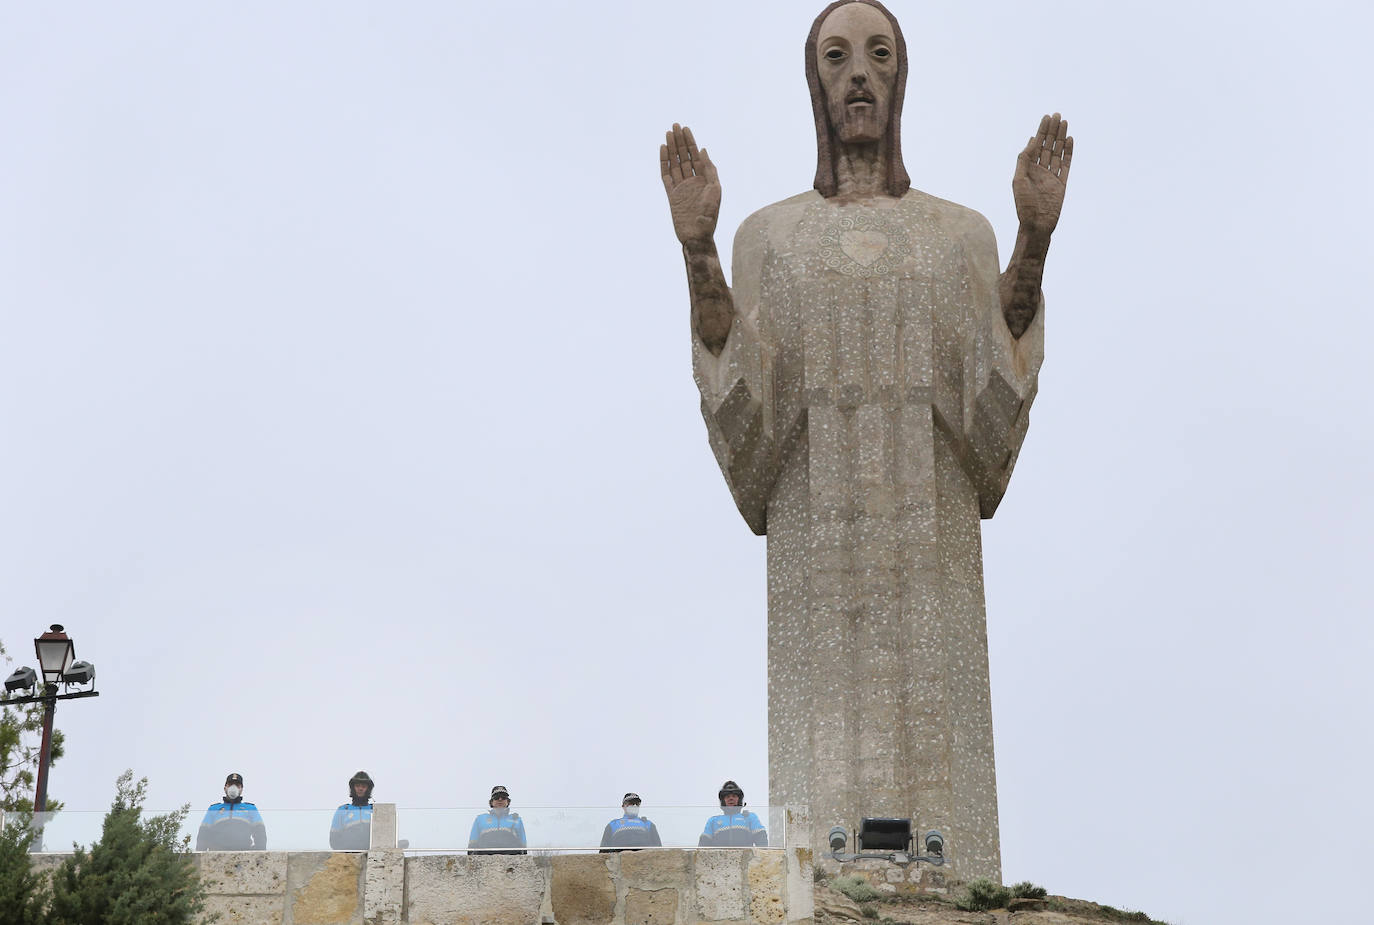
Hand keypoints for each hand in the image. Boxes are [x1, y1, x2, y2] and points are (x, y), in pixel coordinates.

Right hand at [661, 124, 719, 246]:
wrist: (697, 236)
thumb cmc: (710, 216)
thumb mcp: (715, 190)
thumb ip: (710, 170)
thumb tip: (704, 151)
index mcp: (704, 180)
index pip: (696, 156)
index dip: (691, 142)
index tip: (685, 129)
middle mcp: (692, 181)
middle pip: (684, 156)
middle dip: (680, 141)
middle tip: (675, 125)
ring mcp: (681, 187)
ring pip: (675, 163)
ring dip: (672, 148)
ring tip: (668, 133)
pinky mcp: (671, 195)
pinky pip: (666, 175)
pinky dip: (664, 163)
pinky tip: (663, 151)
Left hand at [1013, 113, 1071, 237]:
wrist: (1036, 224)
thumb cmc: (1024, 205)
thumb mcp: (1018, 180)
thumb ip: (1024, 160)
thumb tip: (1031, 141)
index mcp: (1027, 170)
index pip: (1035, 146)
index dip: (1041, 132)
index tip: (1045, 118)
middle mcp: (1039, 171)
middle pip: (1047, 146)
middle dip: (1051, 130)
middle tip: (1056, 115)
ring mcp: (1051, 177)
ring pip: (1057, 152)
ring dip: (1060, 137)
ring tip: (1064, 122)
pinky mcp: (1062, 183)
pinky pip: (1066, 165)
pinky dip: (1068, 152)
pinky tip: (1069, 140)